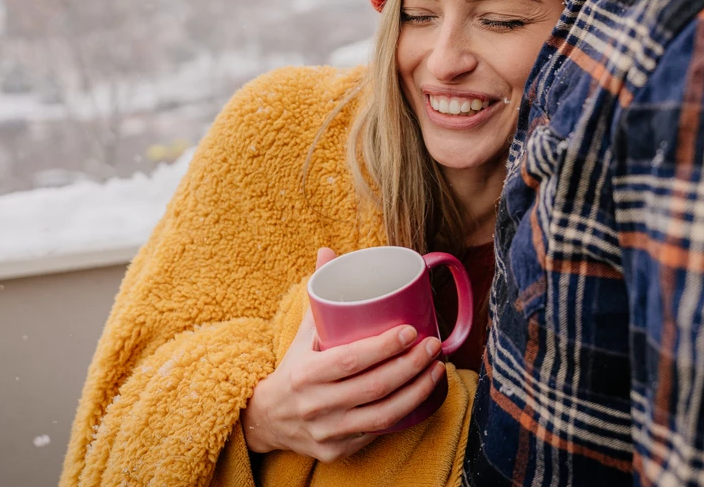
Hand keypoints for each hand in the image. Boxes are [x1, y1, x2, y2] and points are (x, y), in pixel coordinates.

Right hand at [241, 247, 448, 461]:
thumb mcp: (300, 334)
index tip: (411, 330)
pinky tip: (422, 395)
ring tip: (437, 369)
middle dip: (410, 366)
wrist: (266, 420)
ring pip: (382, 415)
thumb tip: (327, 251)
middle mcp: (315, 406)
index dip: (384, 347)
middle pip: (373, 387)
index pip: (350, 360)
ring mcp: (328, 432)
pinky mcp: (337, 451)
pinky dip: (405, 414)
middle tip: (433, 345)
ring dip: (416, 391)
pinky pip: (378, 432)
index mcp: (304, 374)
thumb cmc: (294, 369)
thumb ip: (318, 294)